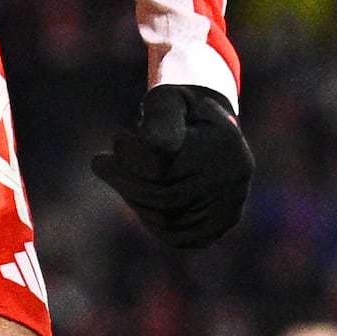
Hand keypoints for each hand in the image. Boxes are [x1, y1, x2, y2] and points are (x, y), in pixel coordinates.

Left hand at [90, 83, 251, 251]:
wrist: (212, 129)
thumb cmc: (181, 111)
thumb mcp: (168, 99)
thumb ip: (159, 116)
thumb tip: (152, 144)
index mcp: (223, 144)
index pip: (163, 166)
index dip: (130, 157)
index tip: (117, 140)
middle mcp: (235, 178)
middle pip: (164, 196)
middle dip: (124, 180)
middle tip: (101, 162)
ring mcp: (232, 204)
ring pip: (168, 220)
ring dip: (134, 200)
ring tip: (120, 175)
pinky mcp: (223, 224)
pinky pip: (178, 236)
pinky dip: (152, 220)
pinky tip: (141, 197)